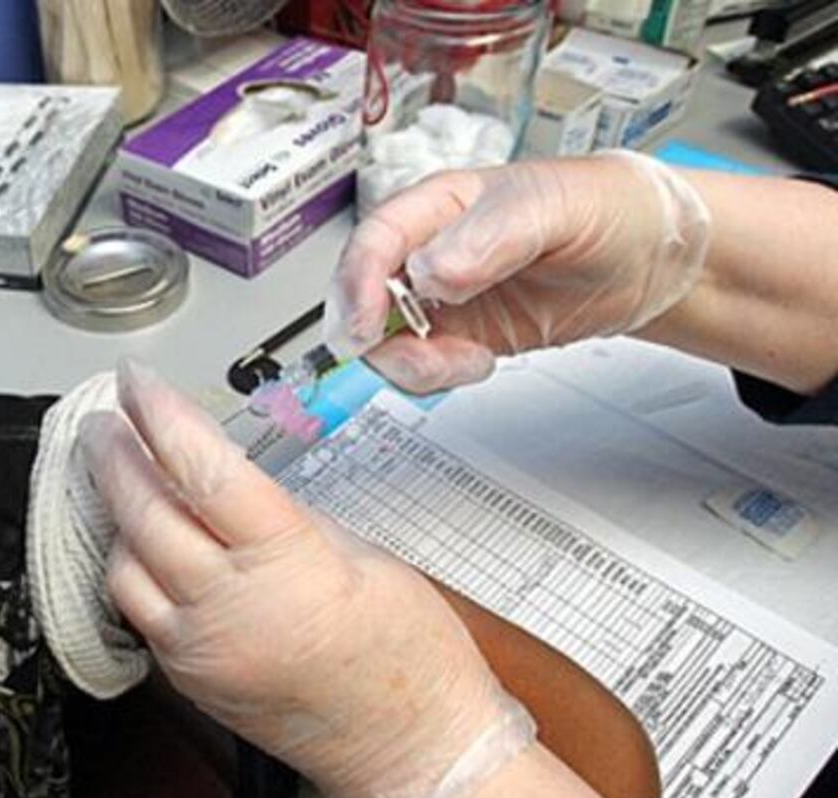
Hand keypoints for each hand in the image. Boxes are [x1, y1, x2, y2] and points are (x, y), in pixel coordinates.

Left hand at [81, 360, 533, 797]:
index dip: (160, 417)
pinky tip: (144, 545)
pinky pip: (138, 613)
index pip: (200, 470)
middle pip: (143, 512)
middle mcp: (229, 609)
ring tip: (122, 477)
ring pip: (124, 566)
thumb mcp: (360, 553)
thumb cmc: (408, 654)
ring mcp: (200, 651)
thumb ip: (282, 515)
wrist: (411, 751)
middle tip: (105, 420)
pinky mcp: (187, 681)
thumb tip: (222, 478)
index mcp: (284, 564)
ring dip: (116, 516)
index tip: (136, 382)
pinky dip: (133, 571)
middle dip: (116, 455)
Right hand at [325, 150, 711, 393]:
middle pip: (363, 296)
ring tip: (465, 361)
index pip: (375, 239)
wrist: (655, 258)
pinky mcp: (462, 336)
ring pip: (387, 339)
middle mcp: (430, 250)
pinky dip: (437, 377)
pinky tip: (477, 362)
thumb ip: (491, 236)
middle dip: (378, 336)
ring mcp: (442, 298)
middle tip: (421, 358)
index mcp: (441, 204)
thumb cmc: (610, 208)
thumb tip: (432, 270)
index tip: (368, 325)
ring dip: (413, 364)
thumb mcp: (556, 208)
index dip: (359, 282)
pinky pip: (422, 364)